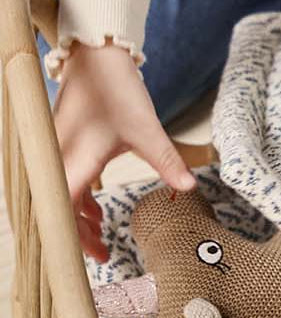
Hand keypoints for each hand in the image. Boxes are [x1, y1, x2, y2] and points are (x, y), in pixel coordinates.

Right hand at [52, 40, 196, 263]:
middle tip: (102, 256)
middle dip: (77, 236)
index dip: (72, 241)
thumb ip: (167, 161)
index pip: (62, 214)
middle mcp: (56, 161)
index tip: (88, 260)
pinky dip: (77, 199)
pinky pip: (63, 182)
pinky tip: (95, 209)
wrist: (96, 57)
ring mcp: (55, 154)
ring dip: (77, 219)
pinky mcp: (60, 148)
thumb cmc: (117, 91)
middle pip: (57, 211)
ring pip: (60, 197)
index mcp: (72, 162)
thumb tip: (189, 188)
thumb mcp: (147, 130)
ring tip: (102, 238)